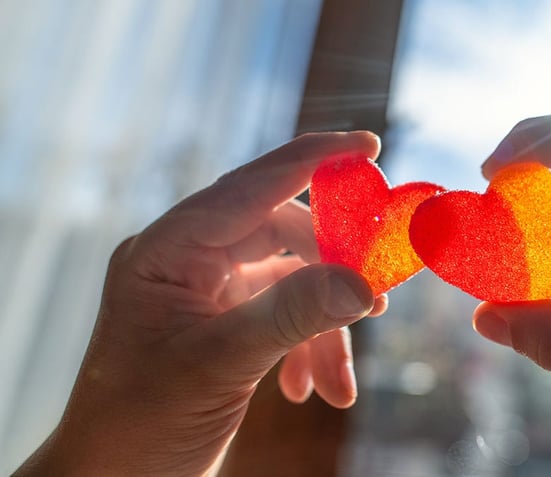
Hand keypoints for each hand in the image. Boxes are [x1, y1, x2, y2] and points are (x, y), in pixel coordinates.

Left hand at [16, 131, 386, 475]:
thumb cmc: (139, 425)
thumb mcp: (218, 365)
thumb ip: (290, 316)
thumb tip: (362, 283)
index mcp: (168, 251)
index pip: (251, 187)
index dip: (313, 161)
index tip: (369, 146)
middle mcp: (188, 261)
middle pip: (283, 235)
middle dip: (332, 272)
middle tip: (380, 299)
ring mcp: (208, 291)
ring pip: (291, 282)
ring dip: (323, 329)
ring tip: (340, 382)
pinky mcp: (225, 323)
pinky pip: (284, 316)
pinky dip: (309, 349)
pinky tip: (313, 390)